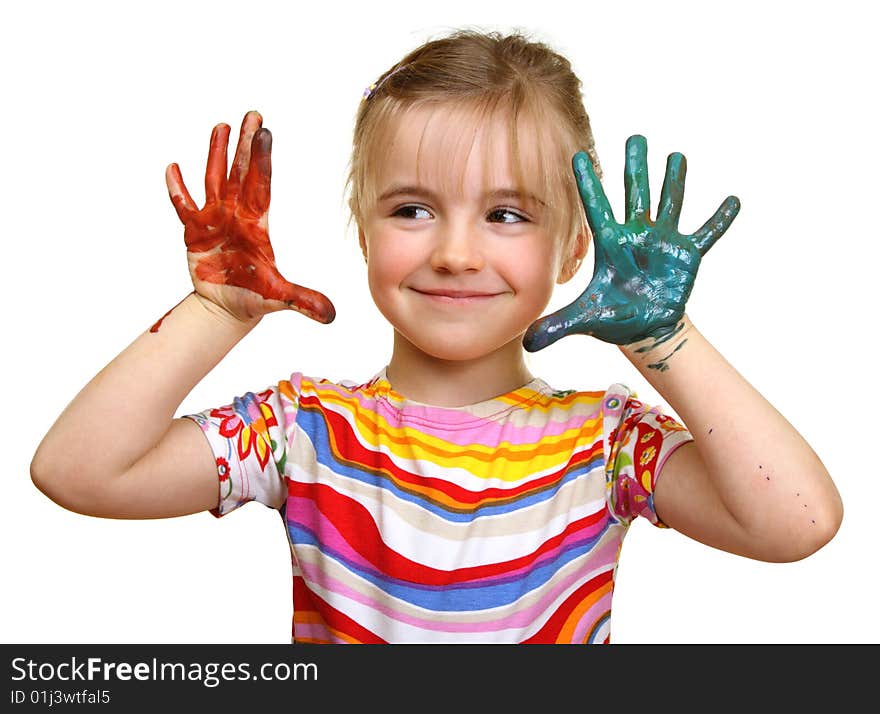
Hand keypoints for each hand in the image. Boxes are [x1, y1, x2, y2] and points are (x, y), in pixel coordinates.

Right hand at [166, 110, 335, 323]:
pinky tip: (173, 168)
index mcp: (257, 225)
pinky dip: (178, 189)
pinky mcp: (194, 232)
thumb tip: (332, 315)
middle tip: (252, 115)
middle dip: (245, 146)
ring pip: (215, 180)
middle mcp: (237, 216)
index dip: (261, 160)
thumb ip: (303, 301)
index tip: (265, 133)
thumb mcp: (280, 299)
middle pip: (241, 174)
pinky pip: (184, 206)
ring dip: (216, 155)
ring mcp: (215, 220)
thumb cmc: (255, 298)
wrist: (229, 309)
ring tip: (221, 127)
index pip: (261, 186)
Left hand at [523, 135, 738, 350]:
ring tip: (676, 156)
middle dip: (635, 167)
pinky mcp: (687, 255)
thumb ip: (558, 325)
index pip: (595, 209)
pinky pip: (706, 233)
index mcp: (611, 244)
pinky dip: (719, 219)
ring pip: (670, 203)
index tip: (576, 157)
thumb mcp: (584, 319)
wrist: (644, 327)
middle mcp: (636, 235)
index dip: (587, 185)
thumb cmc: (613, 315)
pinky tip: (733, 200)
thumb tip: (529, 344)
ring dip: (674, 181)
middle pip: (635, 194)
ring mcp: (663, 242)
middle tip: (634, 138)